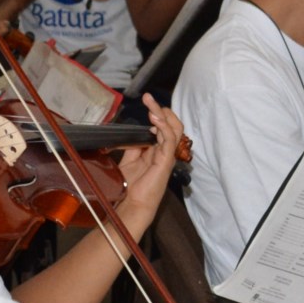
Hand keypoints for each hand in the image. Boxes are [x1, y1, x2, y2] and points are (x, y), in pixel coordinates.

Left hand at [115, 100, 186, 234]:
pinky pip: (169, 139)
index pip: (164, 126)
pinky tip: (155, 119)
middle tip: (148, 98)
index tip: (146, 103)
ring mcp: (167, 155)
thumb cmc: (131, 186)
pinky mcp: (166, 161)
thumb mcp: (129, 159)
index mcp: (158, 150)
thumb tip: (134, 131)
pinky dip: (163, 127)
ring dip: (162, 114)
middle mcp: (165, 151)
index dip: (157, 113)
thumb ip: (133, 145)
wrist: (132, 204)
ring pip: (174, 129)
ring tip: (150, 104)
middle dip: (160, 109)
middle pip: (171, 124)